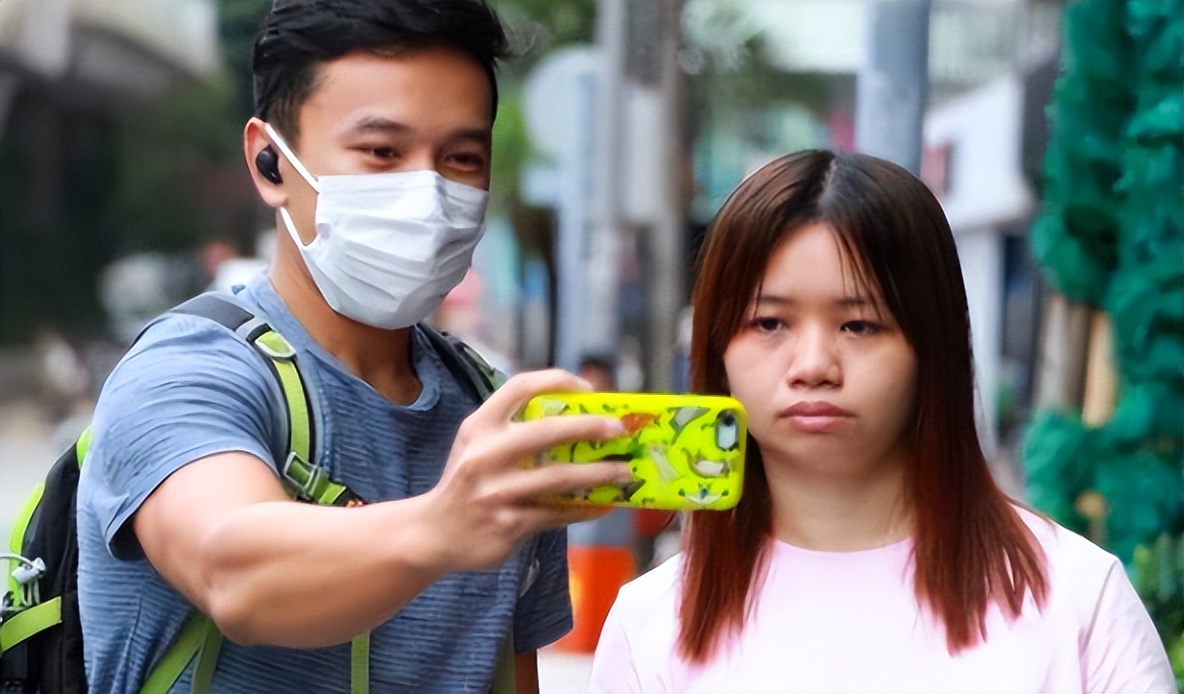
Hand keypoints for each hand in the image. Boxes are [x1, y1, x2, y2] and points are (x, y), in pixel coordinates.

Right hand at [422, 368, 632, 571]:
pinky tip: (604, 505)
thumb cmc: (468, 482)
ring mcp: (496, 492)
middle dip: (588, 427)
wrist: (434, 533)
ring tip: (624, 472)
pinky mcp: (508, 524)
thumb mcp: (477, 445)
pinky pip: (556, 513)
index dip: (558, 381)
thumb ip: (514, 428)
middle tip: (618, 429)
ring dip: (598, 474)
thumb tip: (578, 417)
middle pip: (546, 431)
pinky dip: (585, 509)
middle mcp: (485, 455)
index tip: (590, 389)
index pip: (520, 387)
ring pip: (559, 478)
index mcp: (479, 427)